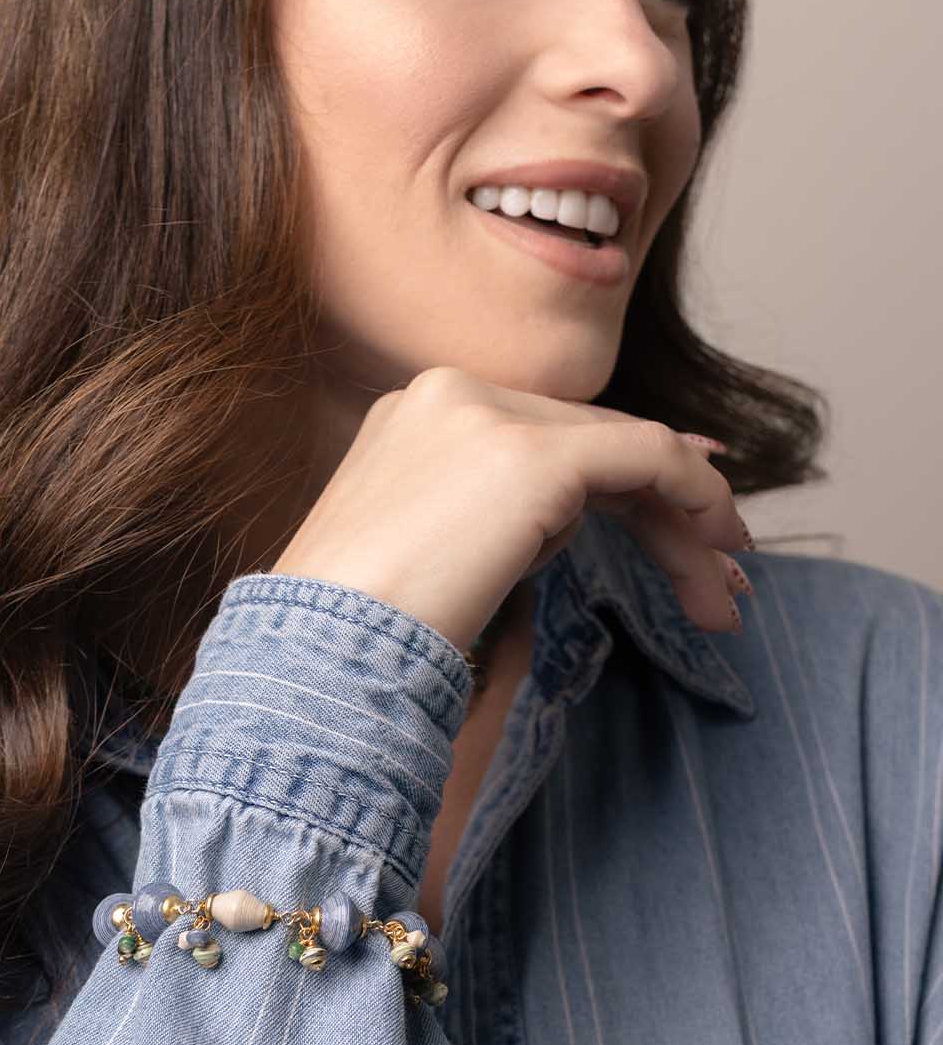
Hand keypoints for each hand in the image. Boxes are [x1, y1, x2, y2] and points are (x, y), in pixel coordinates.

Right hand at [269, 366, 750, 656]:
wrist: (319, 650)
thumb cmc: (351, 632)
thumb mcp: (420, 553)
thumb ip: (486, 522)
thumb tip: (559, 528)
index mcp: (415, 414)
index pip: (545, 437)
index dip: (617, 487)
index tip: (674, 541)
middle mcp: (451, 395)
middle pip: (589, 444)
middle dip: (660, 516)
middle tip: (717, 585)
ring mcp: (491, 417)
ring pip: (624, 453)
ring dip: (686, 526)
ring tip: (725, 601)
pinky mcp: (533, 453)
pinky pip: (646, 458)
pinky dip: (697, 495)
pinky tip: (722, 545)